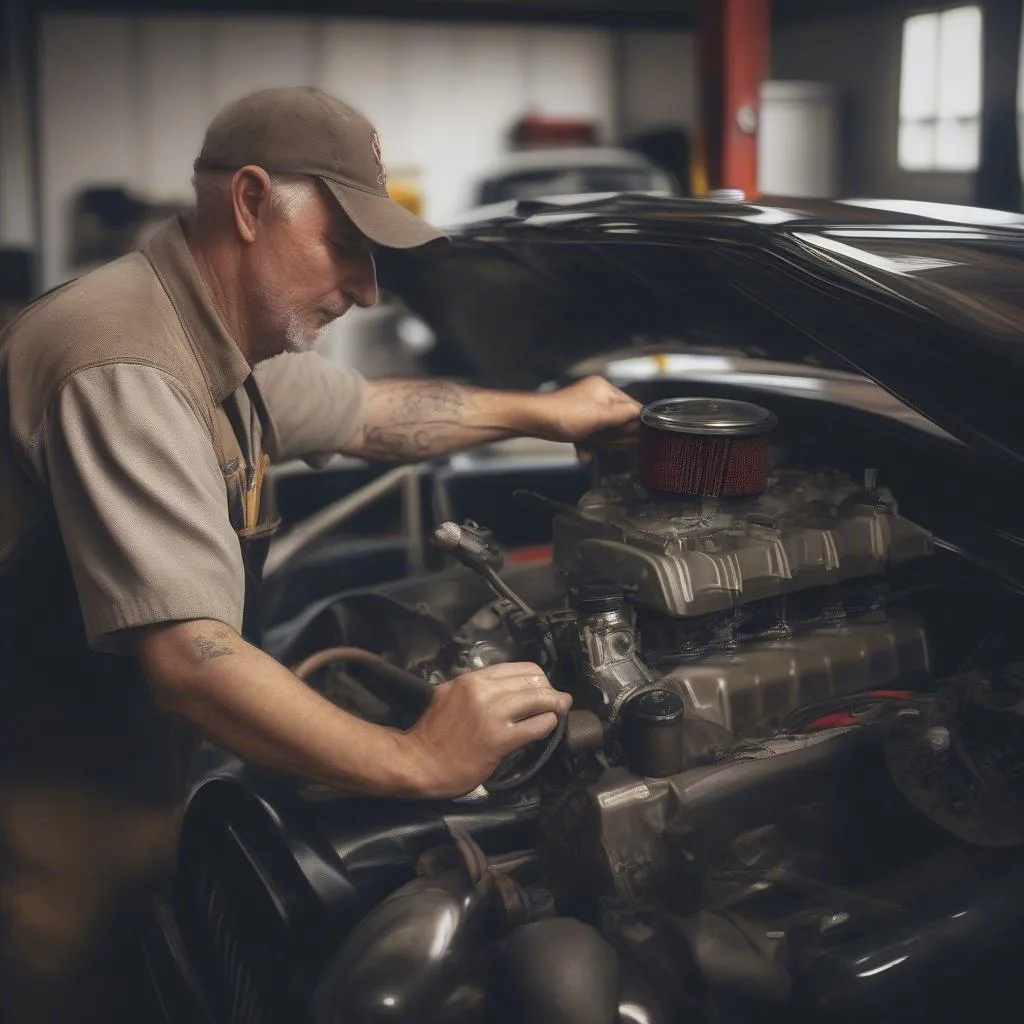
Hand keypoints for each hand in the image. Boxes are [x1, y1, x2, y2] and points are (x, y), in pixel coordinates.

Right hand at [399, 662, 572, 797]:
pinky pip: (536, 725)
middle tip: (558, 699)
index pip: (518, 667)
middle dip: (550, 689)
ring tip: (561, 709)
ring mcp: (492, 714)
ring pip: (538, 698)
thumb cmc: (432, 733)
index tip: (543, 687)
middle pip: (532, 679)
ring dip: (555, 704)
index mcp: (472, 679)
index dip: (537, 677)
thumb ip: (476, 689)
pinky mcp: (499, 739)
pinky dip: (548, 724)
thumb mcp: (450, 696)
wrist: (418, 762)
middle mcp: (483, 691)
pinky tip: (549, 727)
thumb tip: (505, 688)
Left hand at [535, 376, 640, 444]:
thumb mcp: (600, 417)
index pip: (631, 406)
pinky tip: (583, 454)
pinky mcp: (575, 419)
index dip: (634, 424)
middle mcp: (596, 394)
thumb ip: (624, 415)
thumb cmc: (565, 416)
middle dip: (613, 436)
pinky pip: (589, 432)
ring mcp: (584, 406)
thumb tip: (644, 415)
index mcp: (604, 389)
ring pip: (602, 429)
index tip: (634, 440)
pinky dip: (587, 443)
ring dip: (599, 443)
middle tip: (610, 446)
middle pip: (617, 419)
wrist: (533, 420)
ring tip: (593, 451)